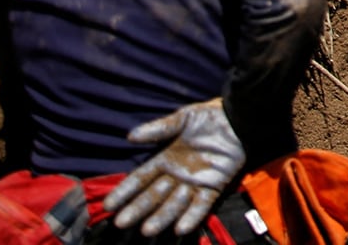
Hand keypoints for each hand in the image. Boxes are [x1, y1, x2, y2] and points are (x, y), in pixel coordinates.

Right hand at [102, 98, 244, 238]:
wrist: (238, 116)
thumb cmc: (208, 117)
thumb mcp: (181, 119)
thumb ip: (158, 129)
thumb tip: (130, 136)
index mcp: (165, 159)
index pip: (141, 178)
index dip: (126, 191)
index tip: (110, 205)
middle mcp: (177, 175)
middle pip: (154, 195)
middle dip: (138, 209)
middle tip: (122, 223)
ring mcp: (195, 182)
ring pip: (175, 204)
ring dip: (162, 217)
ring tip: (148, 230)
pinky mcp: (214, 185)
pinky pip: (202, 203)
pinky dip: (192, 216)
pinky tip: (181, 227)